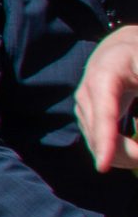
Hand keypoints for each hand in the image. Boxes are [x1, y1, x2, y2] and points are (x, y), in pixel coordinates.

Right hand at [78, 27, 137, 170]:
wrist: (119, 50)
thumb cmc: (137, 56)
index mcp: (103, 77)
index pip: (104, 115)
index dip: (105, 141)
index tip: (103, 166)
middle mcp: (86, 96)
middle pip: (100, 137)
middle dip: (128, 155)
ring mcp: (84, 109)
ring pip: (99, 145)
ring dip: (126, 155)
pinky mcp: (87, 119)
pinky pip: (101, 144)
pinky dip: (122, 151)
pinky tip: (136, 139)